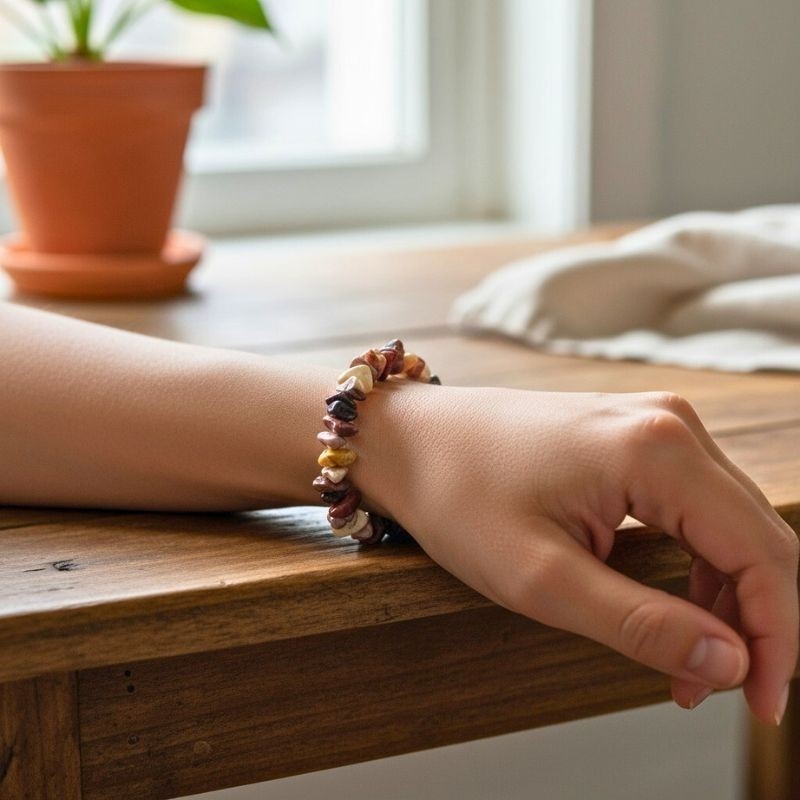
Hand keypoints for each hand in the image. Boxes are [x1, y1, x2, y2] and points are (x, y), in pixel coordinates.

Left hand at [358, 384, 798, 724]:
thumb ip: (640, 624)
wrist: (412, 440)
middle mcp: (671, 425)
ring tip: (685, 664)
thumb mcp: (540, 578)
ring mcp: (654, 424)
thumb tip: (730, 665)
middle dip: (753, 623)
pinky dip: (696, 564)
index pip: (762, 554)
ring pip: (729, 524)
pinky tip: (672, 609)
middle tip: (716, 691)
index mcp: (657, 451)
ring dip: (724, 598)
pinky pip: (694, 506)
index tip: (760, 704)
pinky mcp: (636, 436)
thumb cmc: (458, 496)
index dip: (777, 639)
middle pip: (757, 536)